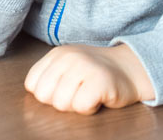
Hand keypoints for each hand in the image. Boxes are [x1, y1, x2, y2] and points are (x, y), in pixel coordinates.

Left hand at [24, 44, 154, 114]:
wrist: (130, 69)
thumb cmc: (95, 74)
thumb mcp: (68, 67)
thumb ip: (49, 77)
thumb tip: (36, 93)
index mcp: (57, 54)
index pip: (32, 84)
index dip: (48, 93)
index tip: (66, 87)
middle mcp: (68, 57)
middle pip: (44, 96)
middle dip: (60, 100)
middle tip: (78, 92)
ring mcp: (84, 67)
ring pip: (61, 103)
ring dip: (77, 105)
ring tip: (89, 93)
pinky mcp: (99, 81)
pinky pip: (81, 106)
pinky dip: (90, 108)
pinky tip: (98, 97)